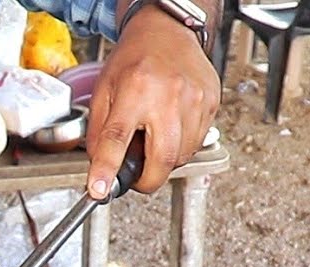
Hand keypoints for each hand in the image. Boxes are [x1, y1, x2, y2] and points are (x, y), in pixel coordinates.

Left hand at [84, 8, 219, 198]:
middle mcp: (168, 95)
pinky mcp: (210, 104)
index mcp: (135, 90)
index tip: (100, 191)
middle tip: (136, 177)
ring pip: (182, 156)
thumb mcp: (103, 91)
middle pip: (162, 158)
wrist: (167, 33)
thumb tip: (100, 168)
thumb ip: (99, 132)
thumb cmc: (134, 59)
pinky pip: (196, 143)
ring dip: (164, 161)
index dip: (107, 170)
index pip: (117, 139)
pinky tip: (169, 129)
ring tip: (153, 140)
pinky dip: (181, 147)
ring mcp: (194, 100)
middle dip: (147, 179)